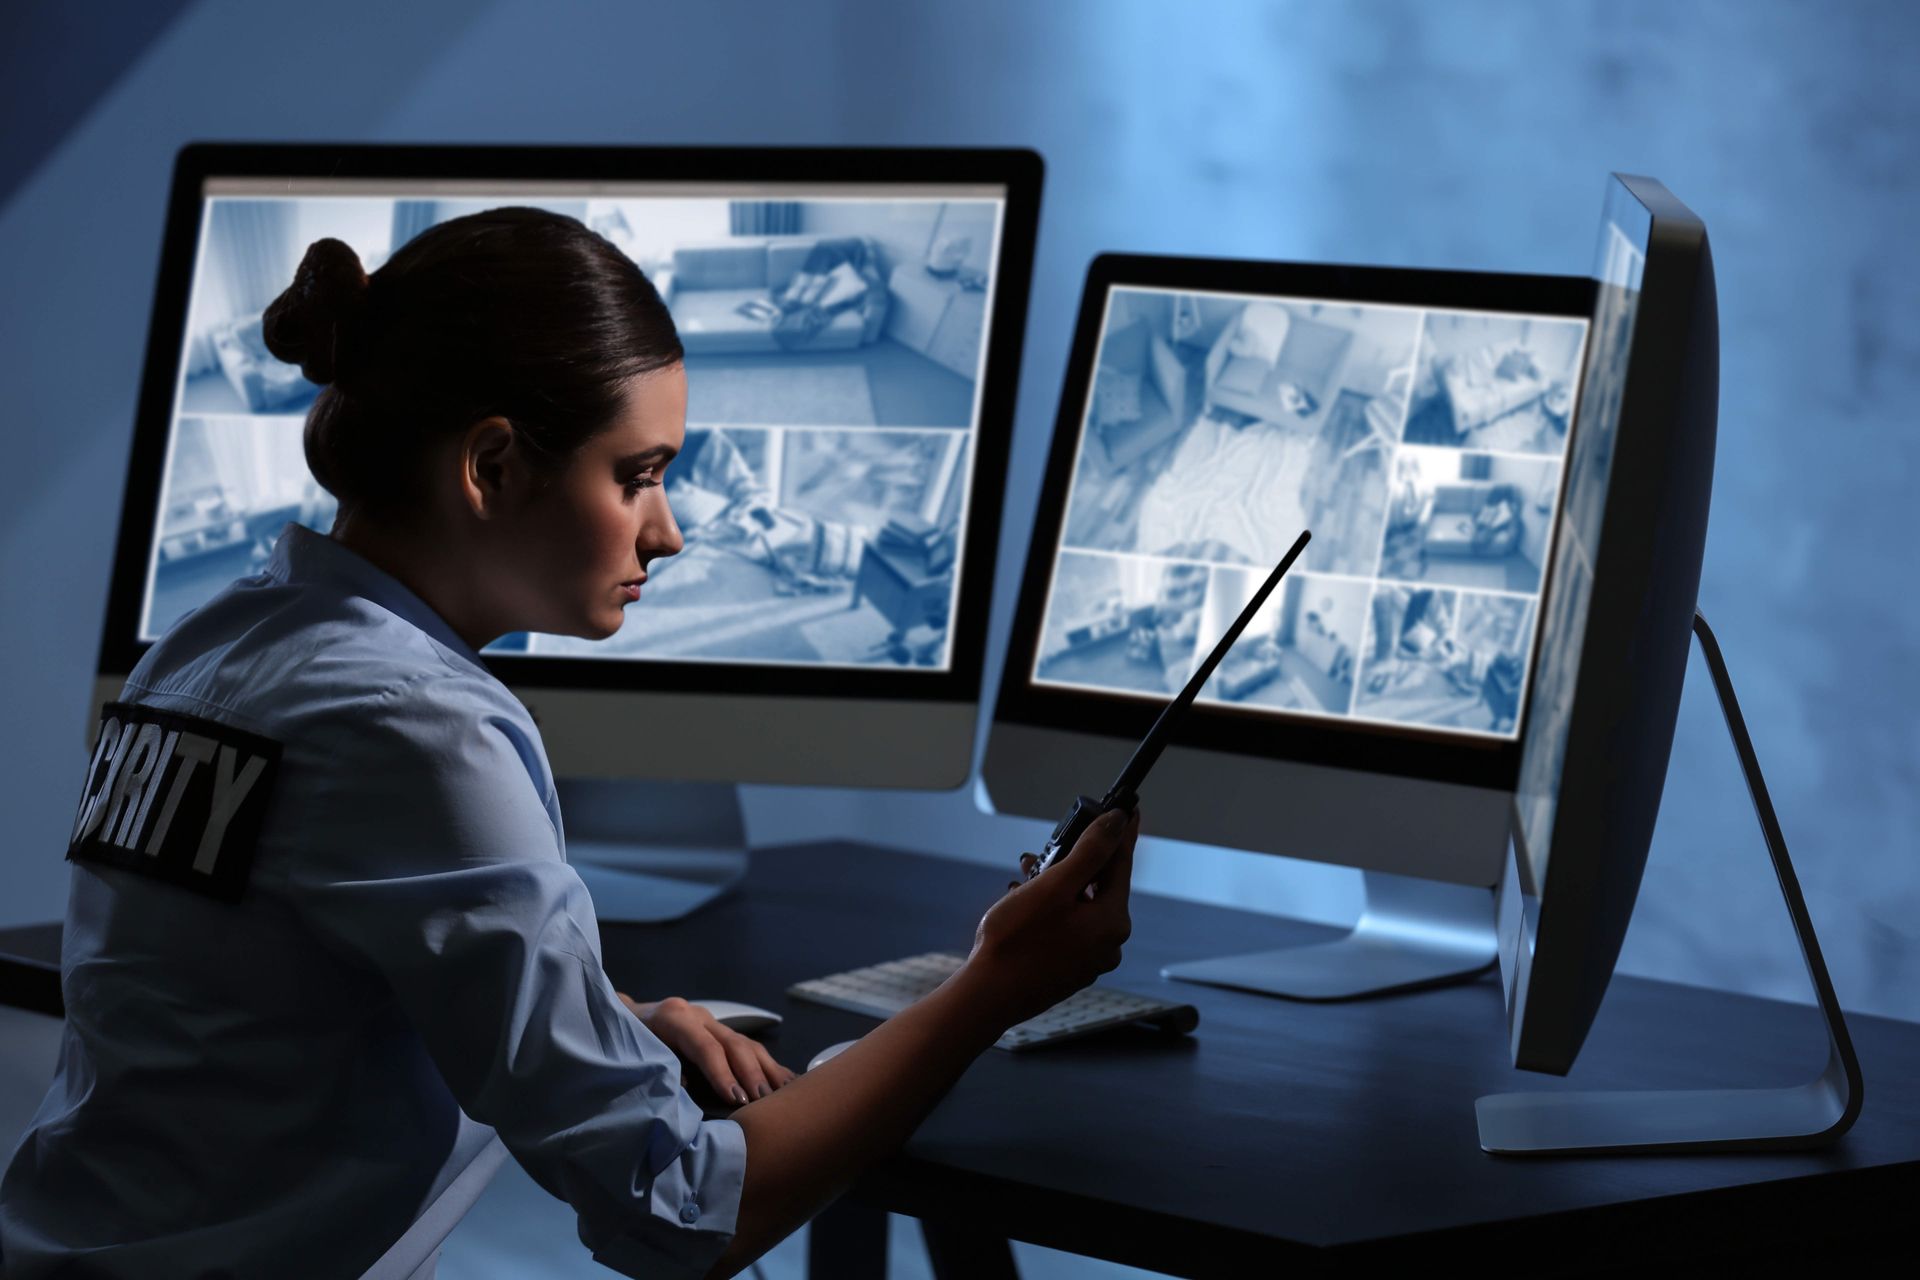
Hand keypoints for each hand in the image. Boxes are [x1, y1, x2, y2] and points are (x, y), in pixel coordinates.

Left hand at [616, 994, 796, 1106]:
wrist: (615, 1021)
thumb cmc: (619, 1049)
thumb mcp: (631, 1060)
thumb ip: (658, 1076)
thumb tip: (685, 1099)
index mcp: (671, 1018)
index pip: (704, 1045)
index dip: (721, 1072)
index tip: (736, 1099)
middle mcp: (696, 1015)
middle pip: (732, 1042)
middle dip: (750, 1074)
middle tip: (762, 1102)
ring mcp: (710, 1022)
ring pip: (746, 1044)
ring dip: (765, 1072)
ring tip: (782, 1097)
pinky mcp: (719, 1032)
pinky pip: (749, 1048)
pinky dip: (768, 1067)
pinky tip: (788, 1084)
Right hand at [967, 807, 1138, 1028]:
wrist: (986, 996)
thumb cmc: (1016, 942)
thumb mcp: (1053, 886)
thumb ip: (1089, 852)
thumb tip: (1118, 823)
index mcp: (1112, 922)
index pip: (1121, 864)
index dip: (1121, 832)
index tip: (1128, 808)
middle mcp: (1108, 943)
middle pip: (1098, 886)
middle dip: (1072, 861)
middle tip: (1049, 847)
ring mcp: (1089, 960)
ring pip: (1079, 906)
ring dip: (1055, 885)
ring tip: (1025, 874)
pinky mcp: (1068, 969)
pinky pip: (1067, 927)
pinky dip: (1050, 909)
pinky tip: (1023, 902)